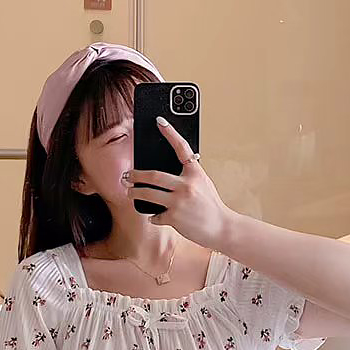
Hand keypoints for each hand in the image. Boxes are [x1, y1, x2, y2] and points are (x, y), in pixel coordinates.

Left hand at [124, 117, 235, 249]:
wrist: (221, 227)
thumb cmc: (211, 206)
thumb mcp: (204, 185)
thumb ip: (188, 177)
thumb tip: (166, 176)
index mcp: (195, 173)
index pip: (181, 148)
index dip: (170, 133)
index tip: (159, 121)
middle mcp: (186, 185)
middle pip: (153, 175)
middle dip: (136, 175)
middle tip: (127, 175)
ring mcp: (179, 202)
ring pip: (148, 194)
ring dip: (134, 193)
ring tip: (129, 192)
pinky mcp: (174, 218)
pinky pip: (156, 216)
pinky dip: (153, 217)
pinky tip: (154, 217)